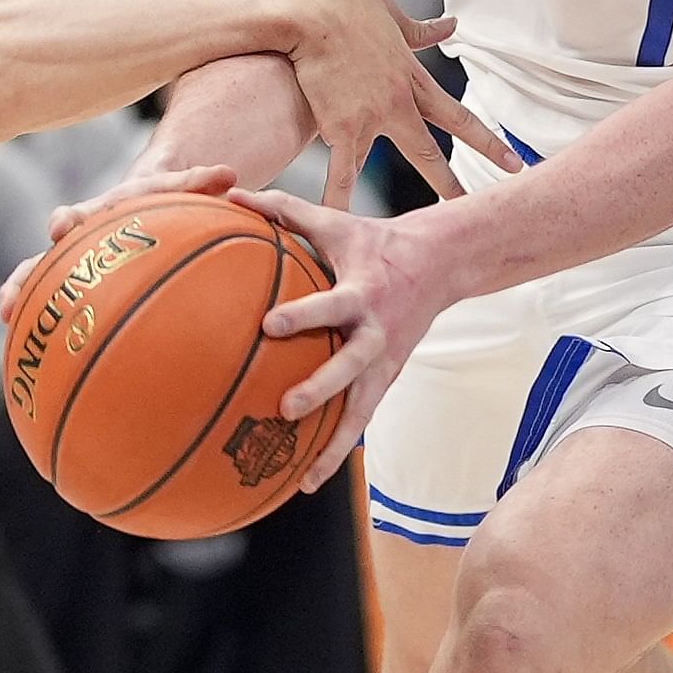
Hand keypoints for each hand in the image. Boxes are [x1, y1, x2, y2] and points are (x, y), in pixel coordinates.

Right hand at [0, 163, 238, 335]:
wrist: (146, 202)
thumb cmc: (164, 198)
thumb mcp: (180, 187)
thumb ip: (199, 181)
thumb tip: (230, 172)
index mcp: (100, 213)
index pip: (82, 215)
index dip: (71, 221)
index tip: (62, 228)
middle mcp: (78, 240)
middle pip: (46, 258)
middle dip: (28, 277)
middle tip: (11, 298)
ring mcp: (73, 266)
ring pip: (38, 284)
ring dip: (21, 300)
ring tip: (6, 321)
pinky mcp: (78, 290)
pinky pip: (58, 310)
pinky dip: (46, 330)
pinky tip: (40, 361)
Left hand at [239, 189, 448, 479]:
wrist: (441, 264)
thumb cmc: (374, 241)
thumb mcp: (334, 222)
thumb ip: (283, 210)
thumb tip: (231, 191)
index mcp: (362, 293)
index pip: (331, 305)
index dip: (304, 315)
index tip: (270, 324)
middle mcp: (376, 333)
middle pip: (350, 367)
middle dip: (321, 387)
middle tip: (286, 406)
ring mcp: (385, 362)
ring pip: (360, 410)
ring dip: (334, 443)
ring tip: (303, 476)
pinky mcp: (385, 381)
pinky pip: (360, 422)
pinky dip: (336, 452)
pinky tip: (306, 482)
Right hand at [278, 0, 520, 207]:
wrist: (311, 9)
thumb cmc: (347, 4)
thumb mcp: (393, 16)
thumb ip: (423, 30)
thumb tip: (453, 24)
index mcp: (413, 79)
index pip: (460, 118)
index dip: (488, 143)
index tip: (514, 163)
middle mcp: (399, 104)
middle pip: (430, 154)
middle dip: (452, 185)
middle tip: (472, 212)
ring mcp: (370, 118)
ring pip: (383, 170)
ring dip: (385, 199)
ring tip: (401, 235)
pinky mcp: (339, 127)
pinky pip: (341, 173)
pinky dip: (338, 200)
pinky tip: (339, 224)